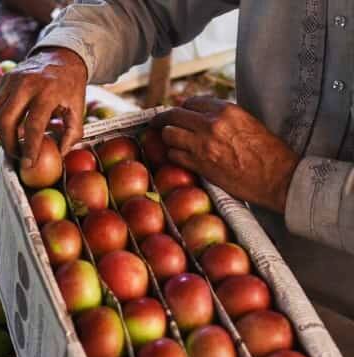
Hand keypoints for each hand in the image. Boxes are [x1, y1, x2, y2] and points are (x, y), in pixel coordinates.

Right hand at [0, 47, 86, 168]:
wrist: (61, 56)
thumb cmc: (70, 86)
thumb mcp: (79, 109)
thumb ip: (72, 134)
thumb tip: (60, 155)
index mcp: (48, 91)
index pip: (33, 126)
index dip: (29, 148)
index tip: (28, 163)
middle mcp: (26, 84)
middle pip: (5, 121)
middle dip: (8, 144)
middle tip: (18, 154)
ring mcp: (11, 80)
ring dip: (1, 134)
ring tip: (14, 141)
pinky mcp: (3, 80)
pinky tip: (9, 127)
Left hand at [151, 97, 299, 212]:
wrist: (276, 177)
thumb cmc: (268, 151)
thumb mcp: (248, 122)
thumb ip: (225, 118)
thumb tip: (205, 116)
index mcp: (226, 110)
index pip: (191, 102)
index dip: (182, 109)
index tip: (178, 114)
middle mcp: (211, 124)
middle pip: (174, 115)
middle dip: (163, 119)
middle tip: (156, 123)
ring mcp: (203, 145)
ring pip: (169, 135)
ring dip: (166, 139)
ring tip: (169, 142)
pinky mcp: (199, 165)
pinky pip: (174, 156)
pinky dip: (172, 156)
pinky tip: (176, 157)